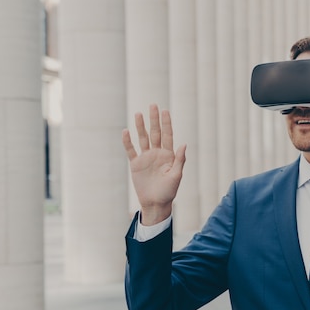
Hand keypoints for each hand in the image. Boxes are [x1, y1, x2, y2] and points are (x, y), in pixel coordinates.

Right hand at [122, 104, 185, 224]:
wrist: (156, 203)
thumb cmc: (169, 191)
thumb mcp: (176, 176)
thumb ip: (179, 160)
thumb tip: (183, 144)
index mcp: (168, 155)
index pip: (168, 135)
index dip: (166, 123)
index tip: (165, 111)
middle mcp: (157, 154)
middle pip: (155, 133)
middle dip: (154, 120)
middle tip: (153, 105)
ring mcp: (146, 158)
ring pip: (142, 138)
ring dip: (140, 127)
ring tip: (138, 113)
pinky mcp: (136, 164)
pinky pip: (131, 150)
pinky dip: (127, 141)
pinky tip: (125, 131)